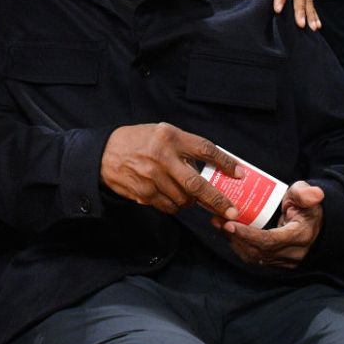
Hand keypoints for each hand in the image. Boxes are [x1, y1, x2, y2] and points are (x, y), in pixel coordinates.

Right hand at [100, 123, 241, 216]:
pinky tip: (171, 196)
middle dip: (217, 200)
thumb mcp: (162, 132)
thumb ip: (184, 146)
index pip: (205, 149)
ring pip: (183, 199)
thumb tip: (212, 168)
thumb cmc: (138, 141)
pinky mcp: (143, 193)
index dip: (226, 163)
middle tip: (232, 211)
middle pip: (196, 183)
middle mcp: (162, 156)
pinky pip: (169, 206)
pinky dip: (175, 206)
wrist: (104, 153)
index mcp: (170, 136)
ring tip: (189, 196)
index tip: (240, 174)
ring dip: (192, 202)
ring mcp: (151, 177)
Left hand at [211, 182, 323, 267]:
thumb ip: (306, 193)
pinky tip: (227, 231)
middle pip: (257, 251)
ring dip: (233, 241)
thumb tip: (315, 194)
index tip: (229, 223)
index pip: (270, 241)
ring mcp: (284, 260)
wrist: (312, 221)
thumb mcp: (305, 195)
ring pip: (253, 257)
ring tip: (217, 223)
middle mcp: (293, 253)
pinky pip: (254, 257)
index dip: (248, 235)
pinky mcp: (276, 261)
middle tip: (217, 220)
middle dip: (235, 237)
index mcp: (300, 236)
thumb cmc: (304, 204)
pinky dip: (239, 245)